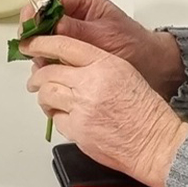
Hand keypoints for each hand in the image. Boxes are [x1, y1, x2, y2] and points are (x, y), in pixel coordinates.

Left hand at [24, 34, 187, 186]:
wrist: (156, 143)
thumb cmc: (145, 111)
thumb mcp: (124, 72)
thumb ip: (95, 63)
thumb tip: (66, 62)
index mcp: (104, 64)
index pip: (64, 45)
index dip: (42, 43)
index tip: (31, 44)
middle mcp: (90, 84)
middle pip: (49, 72)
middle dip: (37, 75)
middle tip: (35, 79)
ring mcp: (82, 109)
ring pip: (47, 95)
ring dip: (44, 96)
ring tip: (48, 98)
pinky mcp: (77, 131)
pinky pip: (56, 119)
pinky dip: (57, 116)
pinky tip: (66, 116)